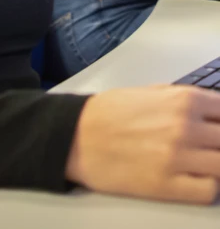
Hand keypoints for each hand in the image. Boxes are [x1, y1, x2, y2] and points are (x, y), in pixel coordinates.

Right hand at [66, 85, 219, 203]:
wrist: (77, 135)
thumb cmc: (110, 112)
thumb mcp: (151, 91)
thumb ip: (185, 100)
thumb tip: (213, 112)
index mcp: (184, 99)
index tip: (218, 128)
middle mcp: (185, 126)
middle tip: (208, 146)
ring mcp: (178, 157)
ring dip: (216, 164)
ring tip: (202, 162)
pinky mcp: (167, 186)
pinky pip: (209, 191)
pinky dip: (208, 186)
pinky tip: (195, 179)